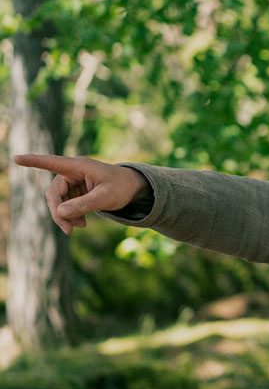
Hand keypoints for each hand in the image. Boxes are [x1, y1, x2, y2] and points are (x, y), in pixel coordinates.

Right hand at [13, 154, 149, 234]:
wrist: (132, 188)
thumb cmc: (121, 187)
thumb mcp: (106, 197)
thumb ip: (84, 204)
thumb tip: (60, 212)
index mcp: (79, 166)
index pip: (52, 162)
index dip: (34, 161)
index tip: (17, 158)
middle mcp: (72, 172)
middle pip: (53, 193)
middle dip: (58, 212)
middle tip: (68, 230)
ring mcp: (72, 182)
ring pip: (58, 201)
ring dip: (65, 215)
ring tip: (80, 227)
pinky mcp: (75, 191)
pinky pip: (65, 205)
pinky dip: (71, 215)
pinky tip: (82, 224)